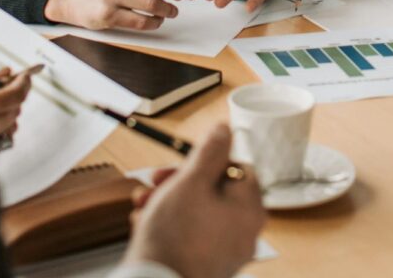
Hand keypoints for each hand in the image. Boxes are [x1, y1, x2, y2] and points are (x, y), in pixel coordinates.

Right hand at [123, 123, 264, 277]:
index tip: (184, 162)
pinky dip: (171, 226)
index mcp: (250, 208)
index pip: (238, 167)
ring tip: (143, 203)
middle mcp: (245, 231)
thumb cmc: (175, 239)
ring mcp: (228, 252)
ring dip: (169, 201)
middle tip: (156, 181)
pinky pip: (193, 236)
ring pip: (199, 212)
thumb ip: (209, 152)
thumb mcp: (190, 182)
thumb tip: (224, 128)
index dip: (208, 160)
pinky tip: (145, 224)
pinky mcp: (209, 267)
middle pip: (215, 190)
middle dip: (180, 181)